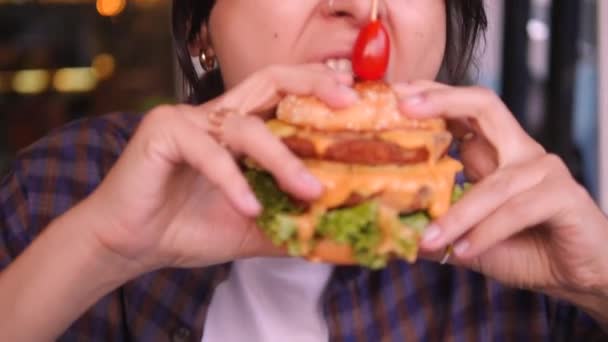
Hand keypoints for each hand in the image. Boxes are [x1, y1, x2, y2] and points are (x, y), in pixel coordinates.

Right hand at [79, 64, 357, 274]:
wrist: (130, 244)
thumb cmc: (188, 228)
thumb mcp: (253, 229)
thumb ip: (290, 225)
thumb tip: (338, 235)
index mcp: (241, 128)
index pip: (288, 97)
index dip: (325, 94)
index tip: (364, 107)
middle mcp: (219, 115)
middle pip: (271, 79)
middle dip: (313, 85)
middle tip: (348, 104)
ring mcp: (190, 119)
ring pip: (246, 125)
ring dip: (282, 159)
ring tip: (309, 191)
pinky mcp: (163, 132)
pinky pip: (208, 152)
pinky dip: (233, 181)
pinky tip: (249, 208)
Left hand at [397, 81, 607, 297]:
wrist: (581, 275)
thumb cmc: (528, 249)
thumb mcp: (470, 238)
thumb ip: (439, 230)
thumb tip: (397, 231)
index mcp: (497, 153)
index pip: (464, 111)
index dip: (433, 98)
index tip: (396, 94)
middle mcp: (520, 152)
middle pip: (485, 105)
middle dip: (443, 100)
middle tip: (404, 105)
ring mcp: (544, 170)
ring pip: (494, 183)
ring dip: (458, 215)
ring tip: (429, 239)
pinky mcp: (564, 195)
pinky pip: (517, 209)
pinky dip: (487, 232)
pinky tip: (465, 250)